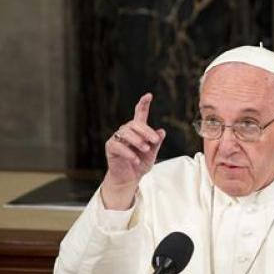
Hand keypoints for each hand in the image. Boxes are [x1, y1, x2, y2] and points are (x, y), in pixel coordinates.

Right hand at [101, 93, 165, 208]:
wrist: (130, 178)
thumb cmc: (141, 163)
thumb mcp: (153, 153)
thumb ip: (156, 142)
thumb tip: (162, 131)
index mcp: (138, 130)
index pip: (139, 114)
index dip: (143, 104)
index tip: (149, 95)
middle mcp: (127, 131)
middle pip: (134, 124)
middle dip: (146, 131)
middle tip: (155, 141)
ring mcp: (118, 139)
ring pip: (126, 133)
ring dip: (138, 140)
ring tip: (146, 149)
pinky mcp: (111, 148)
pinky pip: (118, 146)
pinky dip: (129, 153)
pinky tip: (136, 159)